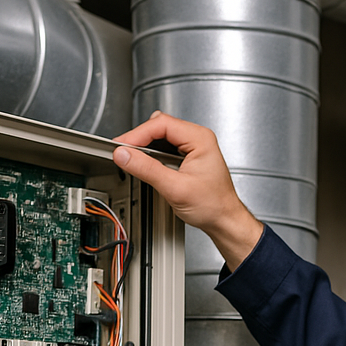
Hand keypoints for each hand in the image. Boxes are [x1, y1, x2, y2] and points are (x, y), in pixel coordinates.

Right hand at [113, 111, 263, 271]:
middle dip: (139, 139)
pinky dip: (152, 155)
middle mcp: (198, 138)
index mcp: (200, 139)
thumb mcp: (175, 188)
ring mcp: (194, 147)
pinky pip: (165, 148)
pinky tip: (147, 165)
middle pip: (159, 127)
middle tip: (123, 153)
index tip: (121, 145)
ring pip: (160, 137)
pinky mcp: (188, 157)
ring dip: (145, 147)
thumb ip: (147, 170)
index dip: (137, 134)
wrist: (224, 221)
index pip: (161, 124)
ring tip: (133, 160)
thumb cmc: (213, 206)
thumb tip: (124, 155)